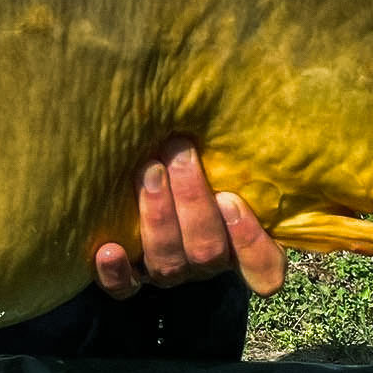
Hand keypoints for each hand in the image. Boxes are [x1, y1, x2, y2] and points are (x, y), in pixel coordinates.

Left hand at [93, 136, 284, 299]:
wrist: (153, 174)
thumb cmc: (197, 157)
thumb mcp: (223, 155)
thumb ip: (235, 147)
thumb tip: (255, 83)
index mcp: (242, 245)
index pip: (264, 268)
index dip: (250, 241)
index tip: (231, 198)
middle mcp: (206, 262)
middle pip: (208, 252)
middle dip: (192, 201)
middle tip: (178, 154)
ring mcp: (170, 272)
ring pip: (169, 263)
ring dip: (159, 217)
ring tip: (148, 172)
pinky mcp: (132, 278)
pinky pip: (125, 289)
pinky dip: (117, 273)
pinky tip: (108, 249)